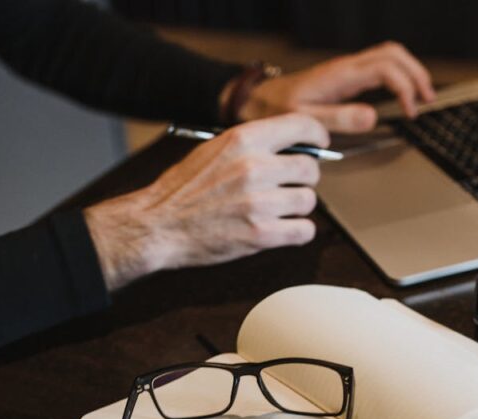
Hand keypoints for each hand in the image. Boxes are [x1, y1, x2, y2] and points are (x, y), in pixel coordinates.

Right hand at [84, 113, 326, 290]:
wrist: (158, 224)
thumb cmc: (183, 189)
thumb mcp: (215, 150)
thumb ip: (252, 144)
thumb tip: (291, 144)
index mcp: (243, 140)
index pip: (301, 125)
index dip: (317, 135)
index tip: (319, 143)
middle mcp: (254, 167)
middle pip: (310, 168)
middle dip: (304, 178)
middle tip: (289, 186)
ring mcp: (259, 202)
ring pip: (308, 200)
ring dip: (298, 207)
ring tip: (279, 210)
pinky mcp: (260, 234)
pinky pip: (304, 230)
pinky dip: (298, 232)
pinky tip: (283, 229)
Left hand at [237, 41, 435, 132]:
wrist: (259, 100)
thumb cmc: (277, 110)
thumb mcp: (305, 119)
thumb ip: (339, 119)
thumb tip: (372, 117)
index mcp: (340, 75)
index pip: (385, 69)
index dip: (404, 87)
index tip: (410, 111)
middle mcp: (346, 68)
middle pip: (393, 54)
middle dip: (416, 73)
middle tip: (428, 98)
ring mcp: (347, 70)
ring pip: (389, 56)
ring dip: (410, 71)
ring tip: (423, 95)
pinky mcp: (346, 76)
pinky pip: (380, 66)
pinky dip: (398, 76)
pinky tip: (402, 94)